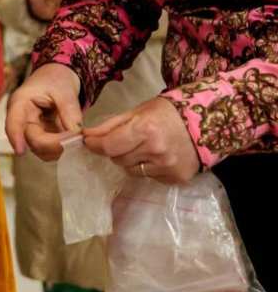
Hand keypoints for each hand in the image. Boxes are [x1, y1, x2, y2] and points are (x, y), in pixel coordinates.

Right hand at [5, 62, 81, 159]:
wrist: (57, 79)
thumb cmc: (56, 79)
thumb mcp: (64, 90)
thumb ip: (69, 110)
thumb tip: (76, 133)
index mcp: (20, 103)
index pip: (13, 123)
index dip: (15, 137)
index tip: (20, 152)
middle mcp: (22, 120)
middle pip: (32, 140)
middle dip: (54, 144)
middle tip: (77, 139)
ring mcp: (31, 130)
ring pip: (41, 149)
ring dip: (59, 148)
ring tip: (77, 137)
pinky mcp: (41, 137)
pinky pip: (49, 149)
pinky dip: (62, 148)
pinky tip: (73, 138)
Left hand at [82, 96, 199, 183]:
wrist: (206, 123)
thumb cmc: (167, 113)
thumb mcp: (137, 111)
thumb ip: (110, 125)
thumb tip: (86, 136)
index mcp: (145, 130)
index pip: (109, 146)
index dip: (95, 145)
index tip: (89, 142)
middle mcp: (156, 151)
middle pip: (118, 159)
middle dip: (115, 150)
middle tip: (125, 140)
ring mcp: (167, 168)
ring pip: (131, 170)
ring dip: (131, 160)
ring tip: (143, 147)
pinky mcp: (176, 179)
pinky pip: (149, 177)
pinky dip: (147, 168)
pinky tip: (158, 156)